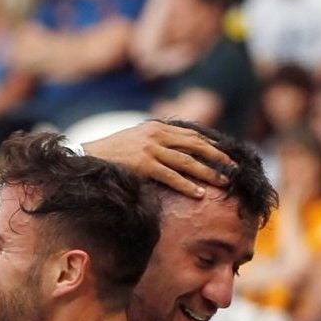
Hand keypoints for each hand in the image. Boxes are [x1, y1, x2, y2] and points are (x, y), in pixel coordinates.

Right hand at [83, 119, 232, 199]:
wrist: (87, 157)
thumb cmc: (112, 154)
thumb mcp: (136, 140)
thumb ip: (156, 141)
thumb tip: (174, 151)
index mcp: (157, 126)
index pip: (191, 135)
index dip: (211, 145)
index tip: (226, 154)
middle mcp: (156, 134)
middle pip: (195, 145)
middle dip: (217, 157)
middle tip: (233, 167)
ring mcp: (150, 149)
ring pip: (187, 161)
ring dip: (208, 172)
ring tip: (223, 182)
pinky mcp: (144, 165)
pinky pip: (171, 176)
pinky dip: (187, 185)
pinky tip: (200, 193)